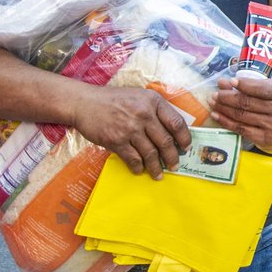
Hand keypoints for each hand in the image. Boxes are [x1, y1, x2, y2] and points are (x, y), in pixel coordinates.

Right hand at [73, 86, 192, 179]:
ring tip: (159, 174)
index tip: (186, 147)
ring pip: (150, 153)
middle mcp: (144, 115)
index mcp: (153, 102)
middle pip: (166, 141)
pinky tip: (140, 170)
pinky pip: (132, 159)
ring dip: (156, 167)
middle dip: (172, 157)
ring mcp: (130, 129)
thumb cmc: (115, 99)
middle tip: (175, 165)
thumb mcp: (140, 96)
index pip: (177, 123)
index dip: (184, 138)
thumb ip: (156, 110)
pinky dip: (138, 167)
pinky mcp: (116, 141)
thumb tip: (173, 129)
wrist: (85, 103)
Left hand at [213, 75, 271, 151]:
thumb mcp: (269, 93)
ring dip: (223, 108)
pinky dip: (226, 121)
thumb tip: (222, 82)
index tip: (231, 81)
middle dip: (228, 97)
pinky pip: (241, 129)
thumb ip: (248, 86)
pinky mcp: (265, 138)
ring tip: (213, 102)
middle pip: (248, 102)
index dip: (246, 85)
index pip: (263, 89)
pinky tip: (216, 115)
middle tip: (215, 94)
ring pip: (242, 116)